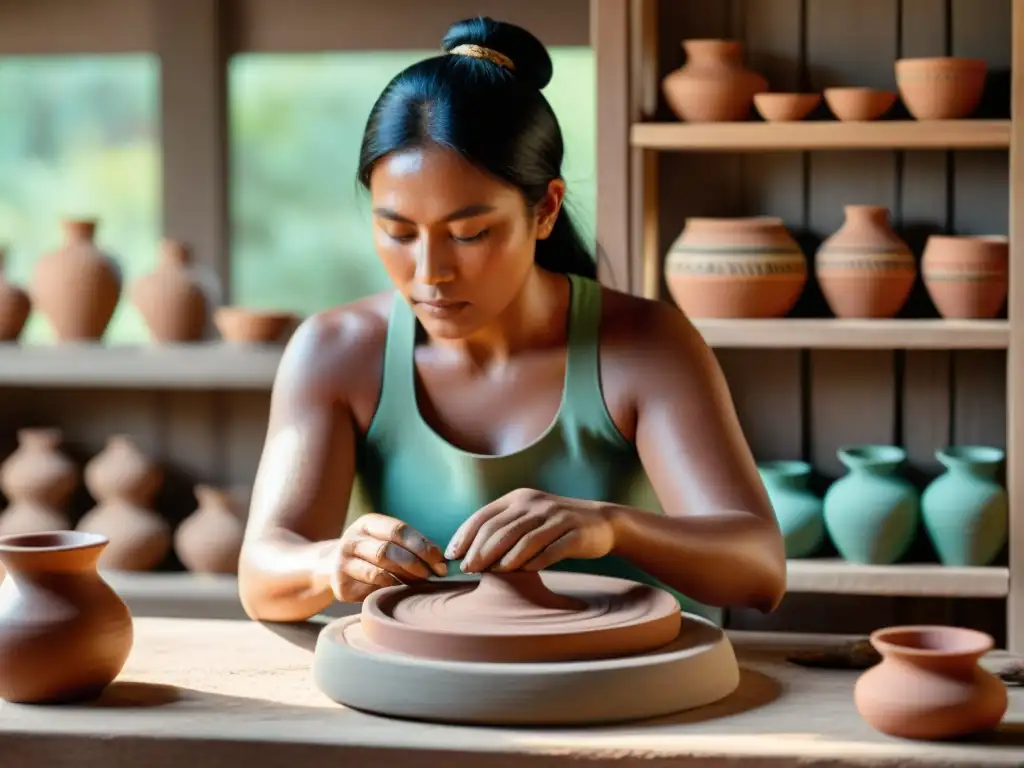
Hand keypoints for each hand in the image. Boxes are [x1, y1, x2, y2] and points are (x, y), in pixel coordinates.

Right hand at [328, 514, 447, 601]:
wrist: (334, 566)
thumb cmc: (373, 552)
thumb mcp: (387, 540)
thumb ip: (411, 546)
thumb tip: (442, 562)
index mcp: (369, 523)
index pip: (399, 530)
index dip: (422, 545)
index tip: (440, 562)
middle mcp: (353, 538)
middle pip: (388, 550)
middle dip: (415, 564)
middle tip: (431, 576)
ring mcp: (343, 561)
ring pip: (379, 571)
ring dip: (404, 579)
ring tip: (420, 585)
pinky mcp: (341, 584)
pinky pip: (371, 588)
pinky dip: (391, 590)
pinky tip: (402, 592)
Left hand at [445, 488, 616, 572]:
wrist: (602, 522)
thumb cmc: (555, 525)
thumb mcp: (528, 517)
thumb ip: (503, 528)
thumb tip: (468, 554)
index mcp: (519, 498)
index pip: (485, 516)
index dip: (466, 535)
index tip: (453, 555)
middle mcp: (536, 504)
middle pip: (502, 529)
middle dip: (481, 550)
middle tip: (468, 569)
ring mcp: (557, 518)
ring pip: (524, 540)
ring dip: (505, 559)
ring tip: (491, 574)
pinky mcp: (575, 534)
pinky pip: (551, 550)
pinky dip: (535, 562)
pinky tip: (523, 573)